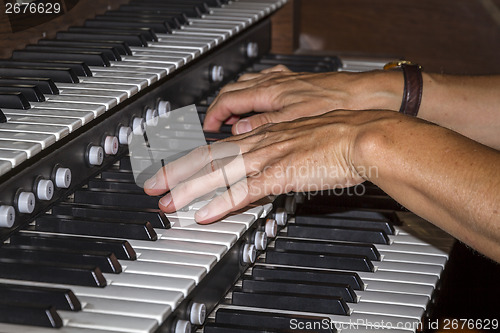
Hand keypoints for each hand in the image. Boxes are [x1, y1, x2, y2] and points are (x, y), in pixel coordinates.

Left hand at [144, 110, 385, 223]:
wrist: (362, 135)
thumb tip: (263, 168)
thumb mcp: (299, 141)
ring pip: (219, 173)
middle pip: (209, 158)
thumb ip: (276, 154)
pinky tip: (205, 214)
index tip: (173, 169)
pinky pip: (245, 191)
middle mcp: (260, 143)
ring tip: (168, 202)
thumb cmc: (338, 138)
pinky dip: (221, 203)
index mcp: (264, 136)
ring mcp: (269, 158)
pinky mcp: (282, 174)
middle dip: (177, 173)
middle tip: (153, 186)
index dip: (192, 159)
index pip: (218, 147)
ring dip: (190, 189)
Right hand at [203, 65, 402, 134]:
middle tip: (216, 124)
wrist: (365, 96)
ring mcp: (285, 83)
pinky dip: (255, 95)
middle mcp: (274, 84)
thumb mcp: (294, 122)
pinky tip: (262, 104)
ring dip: (237, 100)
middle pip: (234, 90)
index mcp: (269, 92)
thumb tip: (240, 131)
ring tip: (235, 117)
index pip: (229, 99)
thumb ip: (263, 124)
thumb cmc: (335, 104)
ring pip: (249, 85)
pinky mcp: (297, 85)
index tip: (208, 127)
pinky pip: (266, 85)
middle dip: (220, 107)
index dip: (214, 114)